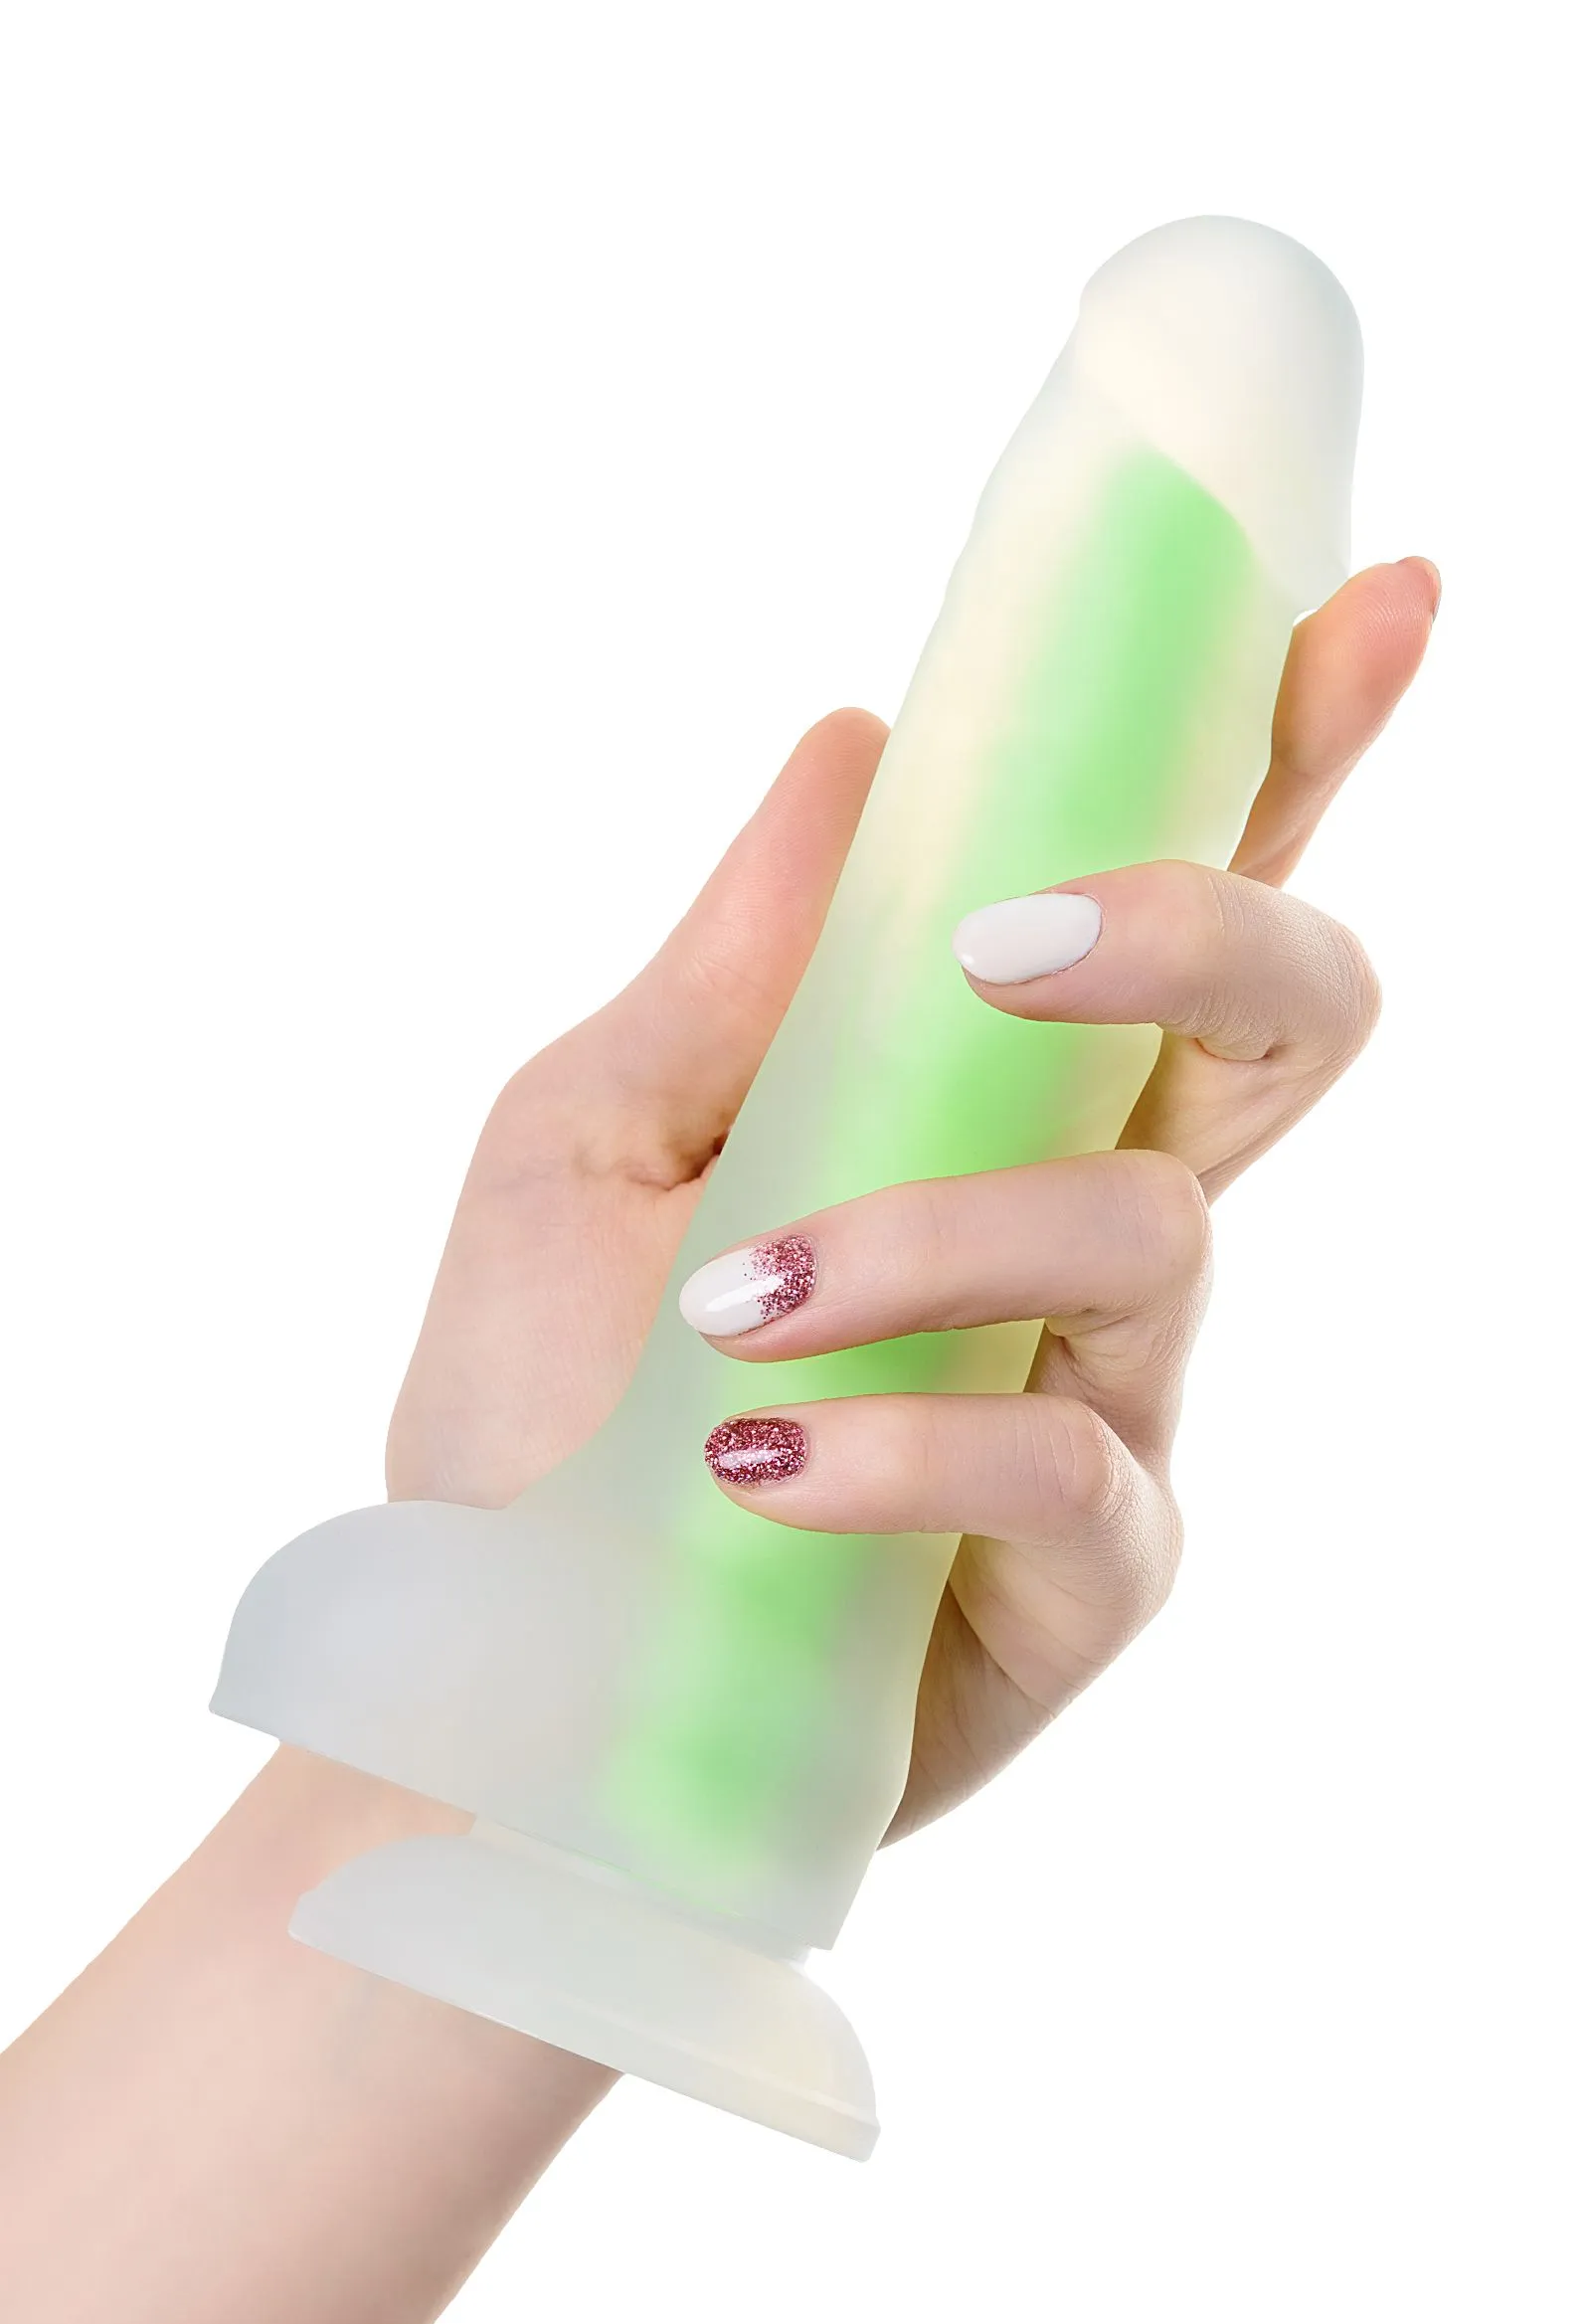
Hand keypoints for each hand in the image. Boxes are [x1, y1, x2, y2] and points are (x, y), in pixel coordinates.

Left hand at [386, 556, 1438, 1836]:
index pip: (1177, 901)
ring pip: (1157, 1233)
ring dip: (941, 1236)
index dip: (1300, 751)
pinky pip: (1076, 1464)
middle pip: (1288, 1026)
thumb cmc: (536, 1407)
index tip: (1384, 602)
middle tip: (1014, 946)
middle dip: (1200, 929)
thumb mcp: (587, 1139)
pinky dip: (913, 1440)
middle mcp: (1083, 1226)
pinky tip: (760, 1467)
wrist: (499, 1691)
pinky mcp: (1092, 1575)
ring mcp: (1114, 1398)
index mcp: (983, 1098)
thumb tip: (856, 734)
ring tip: (736, 1306)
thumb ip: (741, 965)